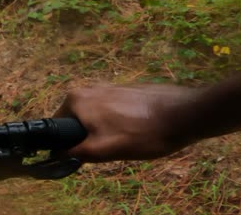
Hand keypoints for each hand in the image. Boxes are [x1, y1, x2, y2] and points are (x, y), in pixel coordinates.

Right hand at [55, 84, 200, 161]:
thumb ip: (76, 151)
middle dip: (90, 137)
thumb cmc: (142, 133)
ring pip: (97, 117)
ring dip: (106, 131)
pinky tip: (138, 131)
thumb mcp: (104, 150)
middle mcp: (87, 88)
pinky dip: (120, 123)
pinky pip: (112, 111)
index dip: (70, 144)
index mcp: (75, 99)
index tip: (89, 154)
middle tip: (111, 149)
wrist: (183, 114)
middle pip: (78, 122)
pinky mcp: (125, 89)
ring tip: (128, 139)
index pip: (58, 127)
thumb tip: (57, 153)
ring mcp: (107, 86)